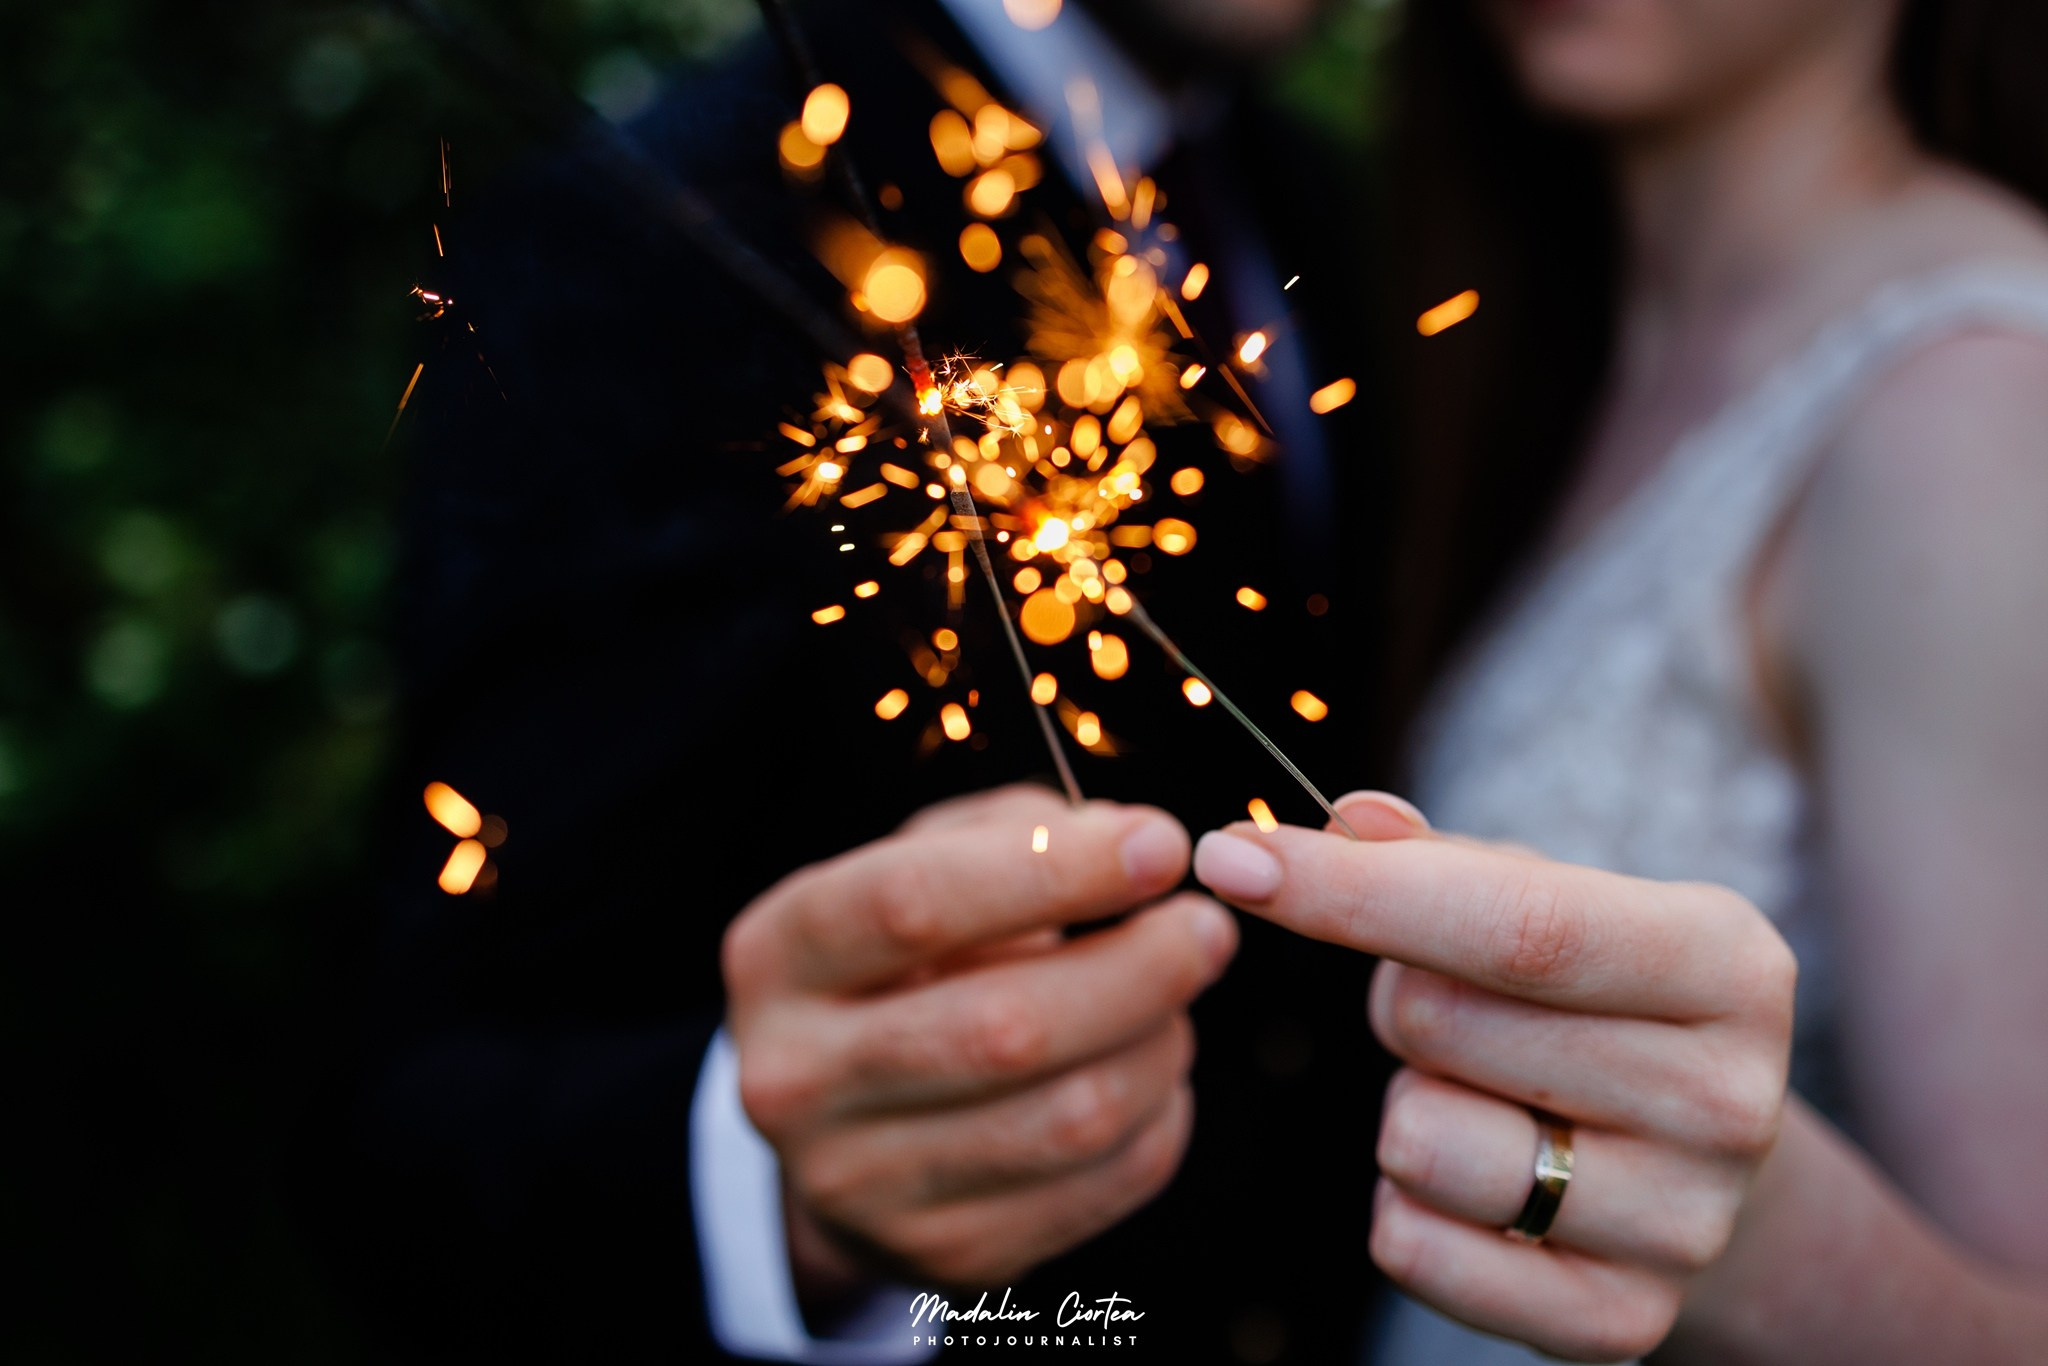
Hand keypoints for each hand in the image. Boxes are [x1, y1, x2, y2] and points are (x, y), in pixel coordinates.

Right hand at [722, 784, 1237, 1296]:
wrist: (846, 1127)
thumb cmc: (907, 963)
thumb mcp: (923, 864)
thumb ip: (1018, 832)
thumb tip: (1132, 843)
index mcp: (778, 955)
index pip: (911, 904)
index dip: (1053, 870)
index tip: (1161, 844)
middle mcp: (795, 1079)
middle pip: (1003, 1027)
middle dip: (1139, 967)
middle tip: (1207, 927)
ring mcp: (864, 1185)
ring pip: (1067, 1116)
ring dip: (1158, 1043)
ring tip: (1177, 998)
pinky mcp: (944, 1255)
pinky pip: (1100, 1184)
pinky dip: (1159, 1116)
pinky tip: (1150, 1071)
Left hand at [1193, 793, 1795, 1362]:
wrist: (1696, 1159)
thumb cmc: (1594, 997)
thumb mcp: (1550, 900)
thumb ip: (1439, 859)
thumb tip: (1347, 820)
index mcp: (1727, 964)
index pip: (1517, 925)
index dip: (1355, 890)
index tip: (1230, 855)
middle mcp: (1729, 1099)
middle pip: (1443, 1021)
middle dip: (1396, 998)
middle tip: (1454, 1007)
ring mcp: (1682, 1224)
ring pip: (1417, 1140)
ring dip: (1407, 1106)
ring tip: (1482, 1098)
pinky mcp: (1620, 1322)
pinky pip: (1412, 1248)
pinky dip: (1405, 1207)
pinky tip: (1475, 1184)